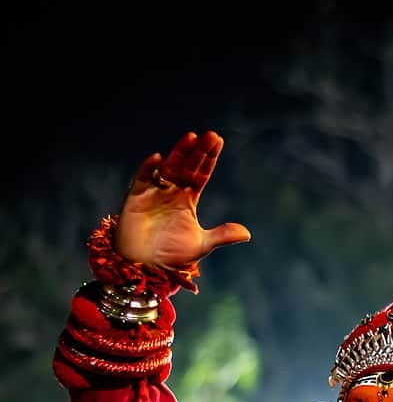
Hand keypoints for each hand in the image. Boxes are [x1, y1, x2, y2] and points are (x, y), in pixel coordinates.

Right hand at [115, 130, 249, 268]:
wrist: (144, 265)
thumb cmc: (170, 255)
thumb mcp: (200, 245)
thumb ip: (222, 236)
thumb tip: (247, 234)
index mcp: (187, 200)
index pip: (200, 175)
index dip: (209, 159)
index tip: (218, 142)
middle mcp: (172, 192)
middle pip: (187, 166)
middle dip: (199, 151)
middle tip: (211, 135)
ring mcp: (154, 192)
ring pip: (169, 167)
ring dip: (179, 153)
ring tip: (191, 138)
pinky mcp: (137, 196)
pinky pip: (143, 178)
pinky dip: (149, 168)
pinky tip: (159, 159)